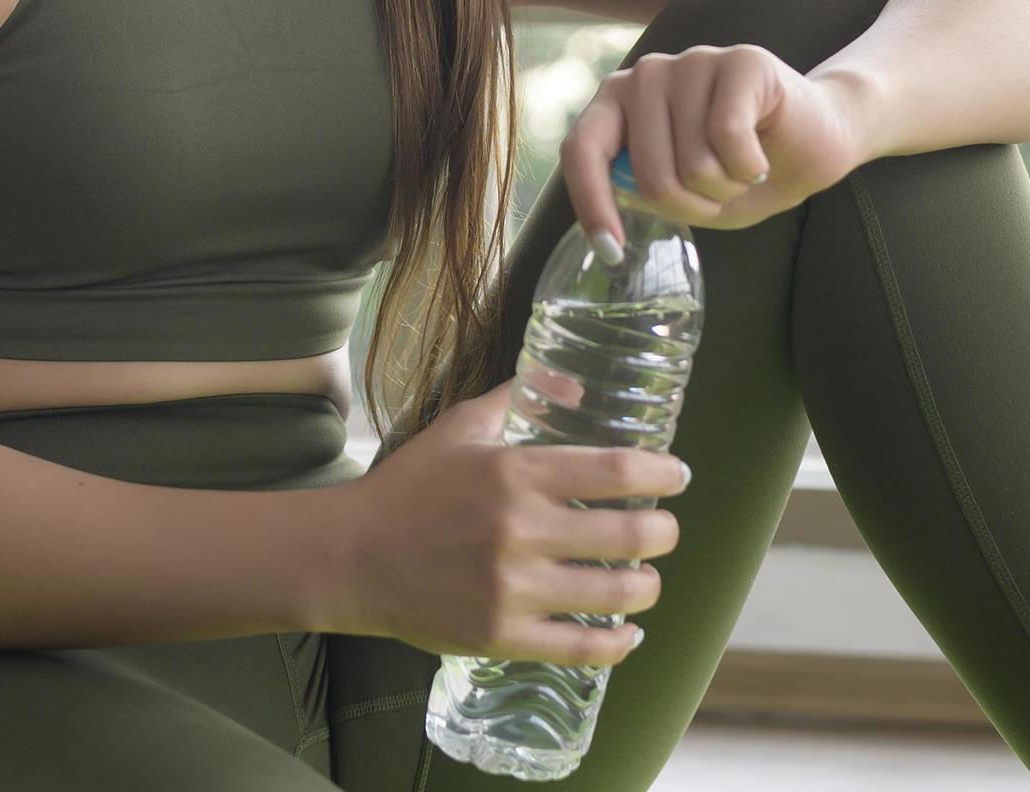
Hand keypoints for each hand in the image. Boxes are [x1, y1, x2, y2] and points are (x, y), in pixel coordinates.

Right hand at [319, 376, 687, 664]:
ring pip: (615, 593)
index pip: (617, 470)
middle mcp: (521, 531)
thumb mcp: (460, 427)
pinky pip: (580, 647)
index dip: (662, 474)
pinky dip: (617, 642)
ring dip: (647, 585)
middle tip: (665, 531)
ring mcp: (513, 589)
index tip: (677, 477)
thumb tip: (574, 382)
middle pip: (630, 535)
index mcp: (514, 473)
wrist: (352, 556)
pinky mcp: (502, 635)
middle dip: (664, 533)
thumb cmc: (409, 487)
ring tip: (647, 578)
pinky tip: (627, 632)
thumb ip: (517, 397)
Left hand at [565, 52, 871, 260]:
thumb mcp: (687, 196)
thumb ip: (644, 190)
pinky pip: (728, 139)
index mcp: (619, 101)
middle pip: (649, 173)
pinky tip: (761, 156)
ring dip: (727, 188)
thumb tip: (619, 197)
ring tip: (742, 168)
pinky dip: (750, 168)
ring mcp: (693, 61)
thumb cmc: (744, 169)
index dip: (591, 203)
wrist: (818, 140)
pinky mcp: (741, 61)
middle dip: (693, 206)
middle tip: (721, 193)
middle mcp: (647, 73)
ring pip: (693, 164)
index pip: (583, 148)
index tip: (611, 252)